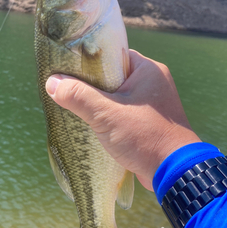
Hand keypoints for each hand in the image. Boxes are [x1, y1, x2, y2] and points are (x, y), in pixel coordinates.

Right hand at [45, 50, 200, 190]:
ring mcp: (153, 103)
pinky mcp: (151, 122)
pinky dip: (110, 117)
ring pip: (118, 97)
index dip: (89, 62)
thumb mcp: (106, 114)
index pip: (113, 56)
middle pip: (113, 76)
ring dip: (99, 103)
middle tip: (67, 89)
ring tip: (74, 106)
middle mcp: (153, 82)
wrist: (175, 171)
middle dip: (91, 85)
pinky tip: (92, 124)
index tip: (67, 68)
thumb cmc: (144, 136)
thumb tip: (52, 82)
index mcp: (148, 69)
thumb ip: (78, 96)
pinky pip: (125, 112)